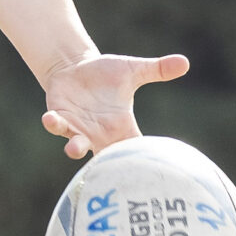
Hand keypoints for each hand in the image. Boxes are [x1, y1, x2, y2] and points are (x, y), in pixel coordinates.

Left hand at [40, 51, 189, 159]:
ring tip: (74, 148)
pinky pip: (56, 125)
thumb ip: (157, 70)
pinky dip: (53, 124)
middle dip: (105, 166)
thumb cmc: (107, 73)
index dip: (138, 160)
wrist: (76, 68)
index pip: (133, 148)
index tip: (147, 171)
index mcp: (121, 127)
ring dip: (75, 148)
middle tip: (109, 174)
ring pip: (76, 146)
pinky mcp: (60, 118)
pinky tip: (50, 117)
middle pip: (104, 158)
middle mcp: (100, 134)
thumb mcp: (133, 70)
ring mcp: (78, 129)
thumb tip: (185, 62)